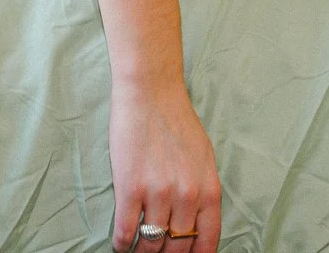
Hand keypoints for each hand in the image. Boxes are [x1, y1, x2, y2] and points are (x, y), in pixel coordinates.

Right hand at [110, 77, 221, 252]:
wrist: (150, 91)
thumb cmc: (177, 120)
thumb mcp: (204, 158)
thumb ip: (202, 190)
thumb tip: (196, 221)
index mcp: (209, 191)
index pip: (206, 243)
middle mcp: (187, 197)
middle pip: (176, 246)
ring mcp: (158, 194)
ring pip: (151, 243)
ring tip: (136, 252)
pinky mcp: (130, 187)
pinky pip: (126, 229)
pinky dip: (122, 242)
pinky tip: (120, 244)